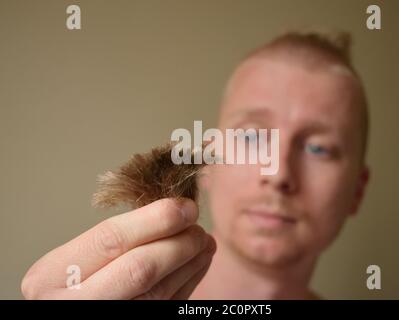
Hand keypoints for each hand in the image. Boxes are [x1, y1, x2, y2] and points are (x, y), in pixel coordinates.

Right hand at [21, 198, 215, 298]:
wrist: (66, 319)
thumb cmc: (68, 288)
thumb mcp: (71, 261)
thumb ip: (110, 242)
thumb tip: (169, 211)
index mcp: (51, 275)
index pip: (111, 238)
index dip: (156, 219)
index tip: (185, 207)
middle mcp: (73, 304)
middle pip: (140, 268)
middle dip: (179, 243)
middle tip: (198, 227)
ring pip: (159, 292)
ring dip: (190, 263)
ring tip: (204, 242)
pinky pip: (167, 306)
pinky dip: (187, 283)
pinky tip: (196, 265)